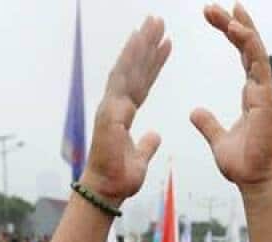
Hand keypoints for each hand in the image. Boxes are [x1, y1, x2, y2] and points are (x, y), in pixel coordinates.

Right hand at [80, 17, 170, 203]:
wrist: (107, 190)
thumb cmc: (120, 177)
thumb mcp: (141, 158)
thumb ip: (147, 144)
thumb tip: (154, 136)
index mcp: (124, 113)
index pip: (141, 82)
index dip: (153, 63)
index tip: (165, 44)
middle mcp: (115, 105)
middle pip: (134, 68)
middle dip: (146, 44)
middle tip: (158, 21)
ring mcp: (110, 106)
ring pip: (127, 67)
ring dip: (140, 44)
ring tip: (153, 23)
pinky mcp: (109, 110)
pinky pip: (121, 79)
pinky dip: (130, 59)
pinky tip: (138, 41)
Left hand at [191, 4, 271, 188]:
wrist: (254, 179)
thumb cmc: (242, 163)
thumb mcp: (218, 138)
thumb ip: (208, 123)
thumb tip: (195, 112)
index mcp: (252, 92)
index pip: (243, 54)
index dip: (232, 33)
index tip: (216, 16)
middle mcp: (261, 87)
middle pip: (249, 45)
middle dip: (234, 22)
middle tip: (215, 5)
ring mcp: (265, 90)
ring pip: (255, 48)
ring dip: (240, 26)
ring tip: (225, 8)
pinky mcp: (266, 96)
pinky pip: (256, 63)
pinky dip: (247, 43)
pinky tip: (235, 28)